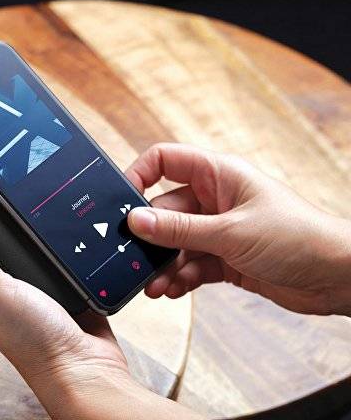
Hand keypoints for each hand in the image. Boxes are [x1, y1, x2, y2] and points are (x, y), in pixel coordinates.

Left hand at [0, 204, 199, 419]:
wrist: (87, 368)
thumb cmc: (34, 340)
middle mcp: (12, 282)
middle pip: (9, 236)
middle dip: (17, 214)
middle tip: (23, 181)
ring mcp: (43, 283)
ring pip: (41, 243)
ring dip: (49, 228)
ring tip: (53, 198)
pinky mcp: (71, 284)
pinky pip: (72, 255)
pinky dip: (76, 243)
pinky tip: (79, 228)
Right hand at [126, 143, 350, 315]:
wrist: (338, 278)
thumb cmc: (299, 237)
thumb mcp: (230, 232)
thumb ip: (179, 229)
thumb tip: (136, 220)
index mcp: (218, 175)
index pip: (166, 161)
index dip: (139, 174)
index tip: (121, 200)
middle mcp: (216, 199)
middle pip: (165, 209)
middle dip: (151, 236)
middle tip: (134, 257)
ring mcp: (219, 229)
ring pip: (176, 242)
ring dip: (163, 263)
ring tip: (154, 284)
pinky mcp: (225, 257)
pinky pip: (191, 263)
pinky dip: (180, 277)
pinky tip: (173, 289)